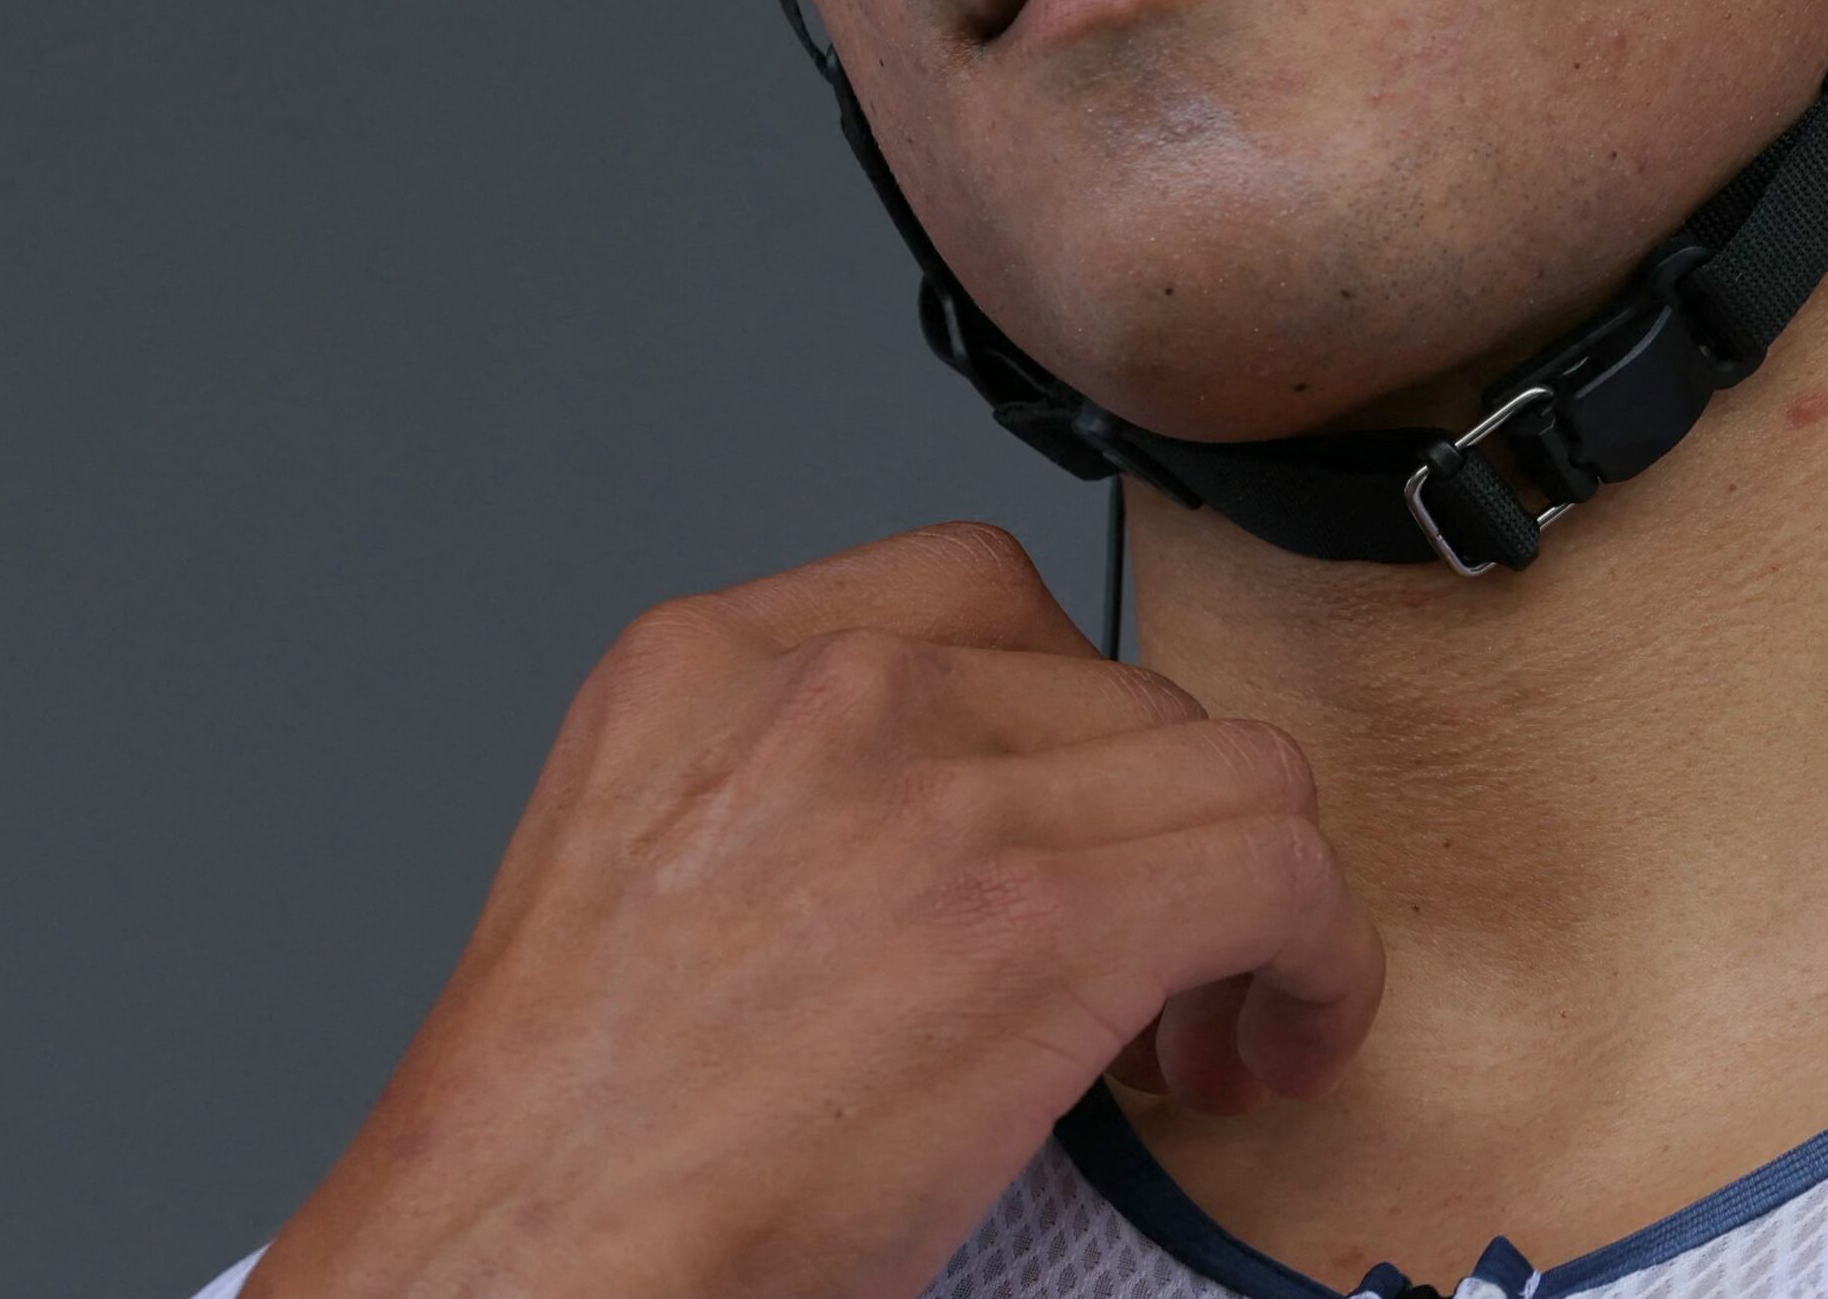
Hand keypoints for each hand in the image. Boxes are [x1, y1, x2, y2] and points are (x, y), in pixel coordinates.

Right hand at [247, 521, 1377, 1298]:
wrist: (509, 1267)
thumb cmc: (567, 1148)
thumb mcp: (646, 875)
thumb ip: (799, 796)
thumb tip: (981, 834)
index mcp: (708, 661)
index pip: (985, 596)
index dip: (1064, 733)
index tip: (1068, 839)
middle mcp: (832, 688)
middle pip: (1122, 697)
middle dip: (1153, 841)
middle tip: (1139, 982)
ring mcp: (941, 791)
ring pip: (1231, 773)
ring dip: (1249, 903)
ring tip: (1198, 1031)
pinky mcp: (1043, 920)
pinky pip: (1283, 872)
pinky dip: (1317, 965)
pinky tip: (1265, 1049)